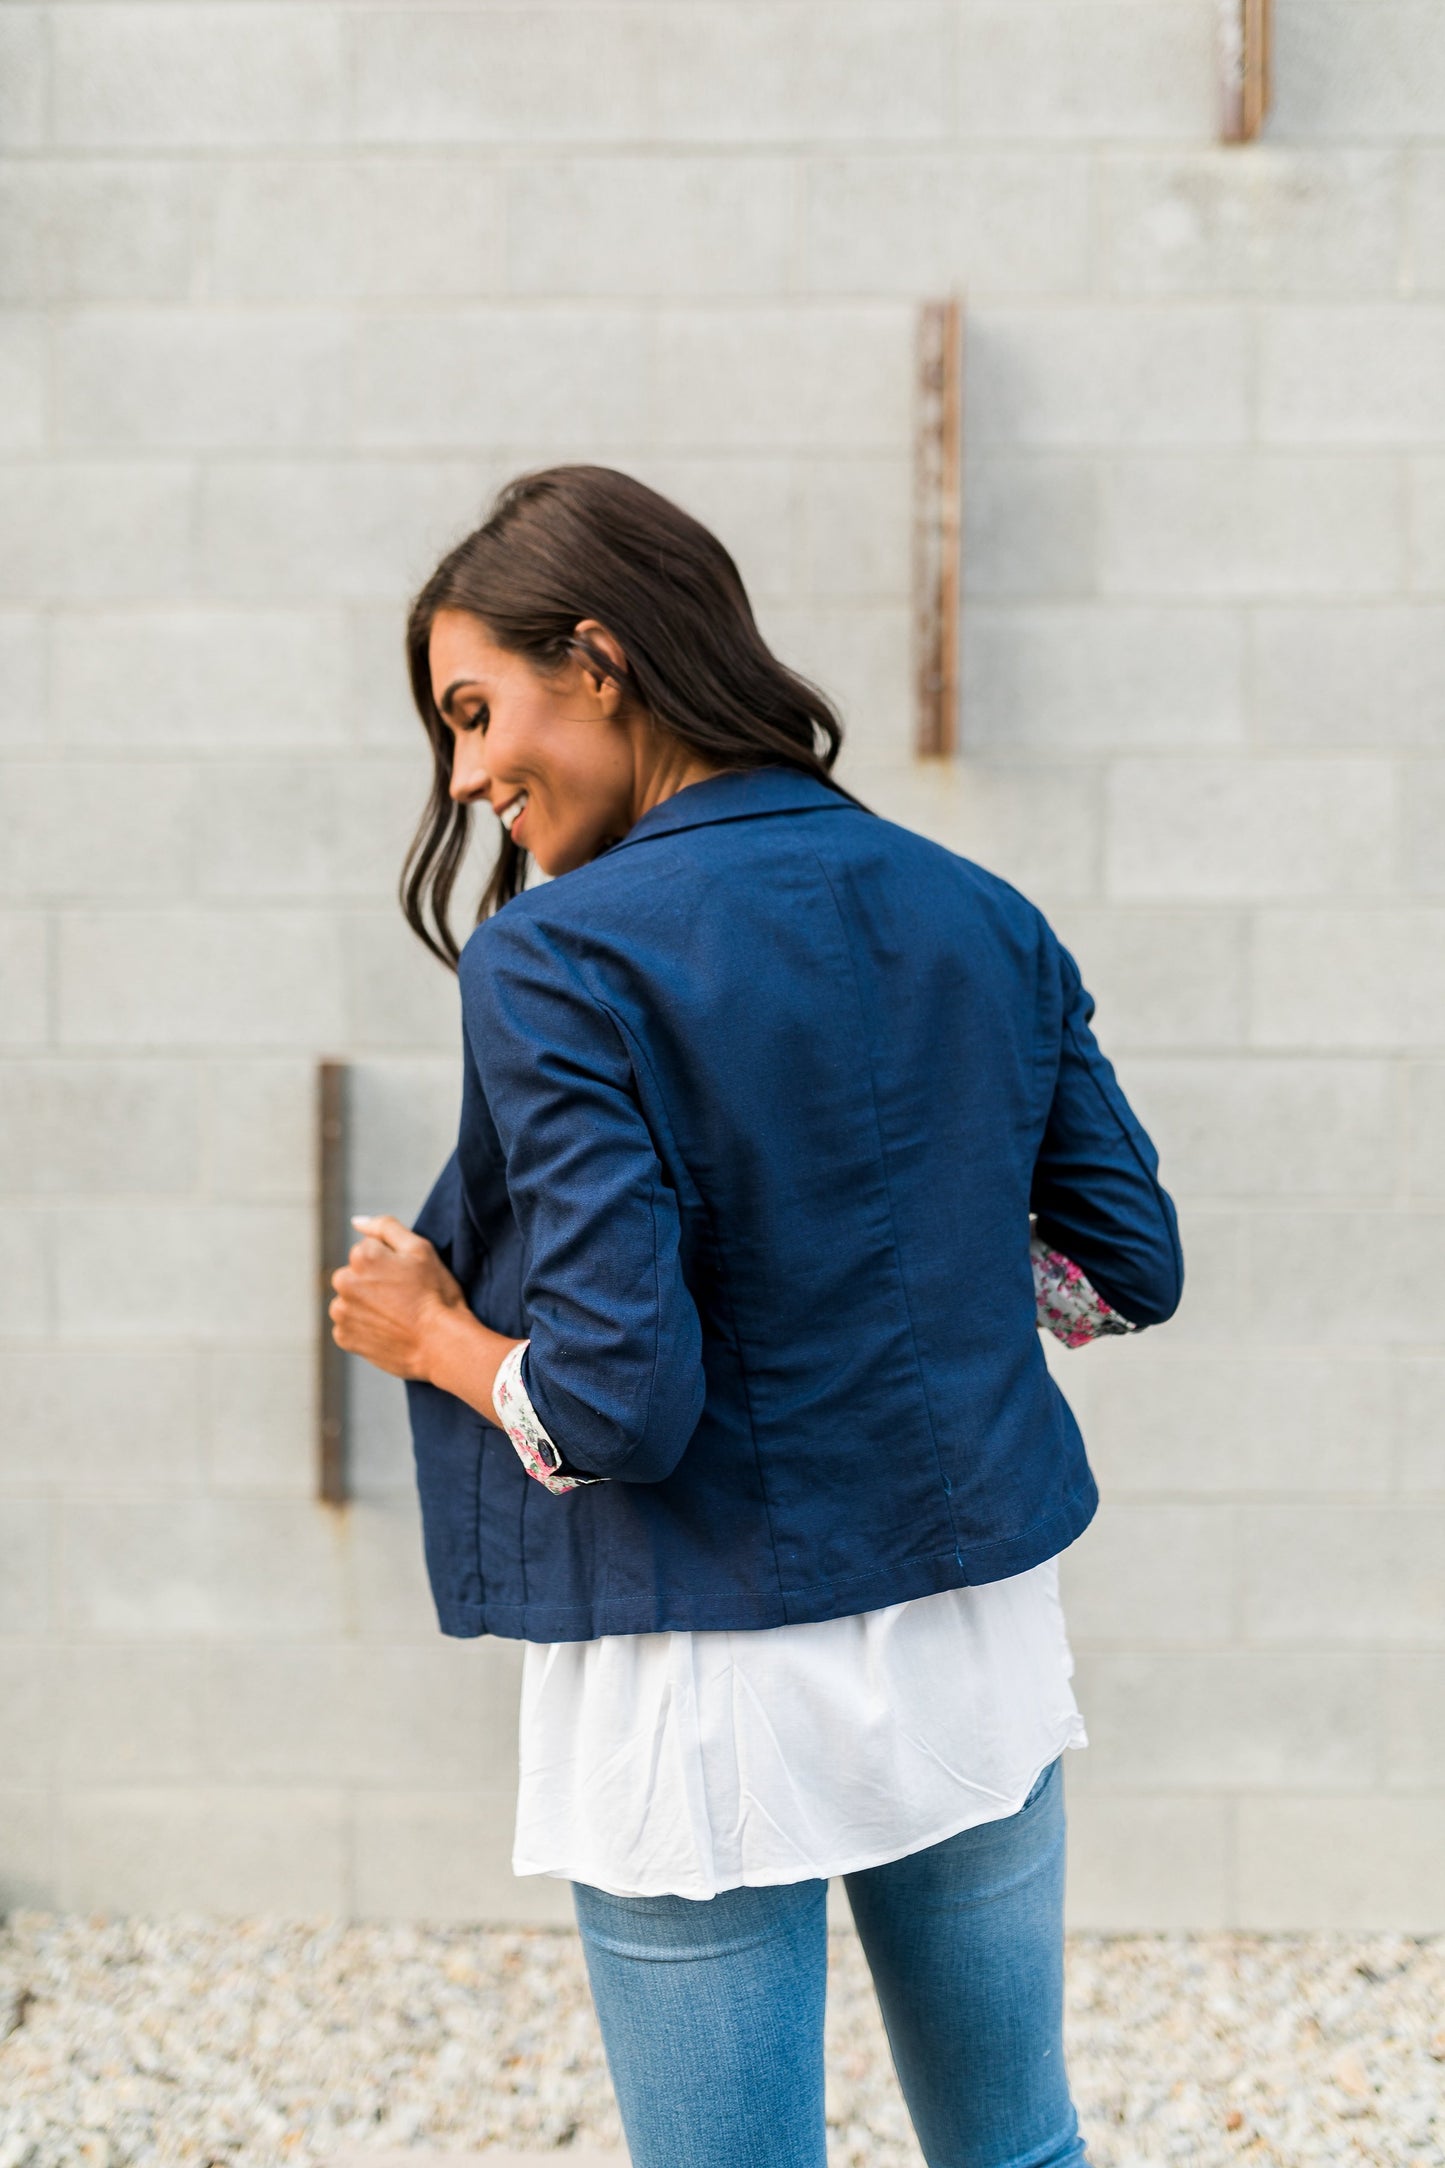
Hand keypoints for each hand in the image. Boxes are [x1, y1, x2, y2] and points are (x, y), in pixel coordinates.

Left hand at [329, 1214, 464, 1381]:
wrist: (442, 1345)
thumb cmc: (436, 1294)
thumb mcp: (420, 1249)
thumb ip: (386, 1227)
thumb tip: (357, 1221)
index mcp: (361, 1255)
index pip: (371, 1249)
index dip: (393, 1262)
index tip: (409, 1278)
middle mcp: (343, 1281)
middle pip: (357, 1274)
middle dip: (375, 1281)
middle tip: (404, 1297)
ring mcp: (341, 1312)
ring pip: (352, 1299)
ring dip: (368, 1303)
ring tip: (397, 1315)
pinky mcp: (344, 1337)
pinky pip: (350, 1324)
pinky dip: (365, 1326)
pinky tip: (388, 1329)